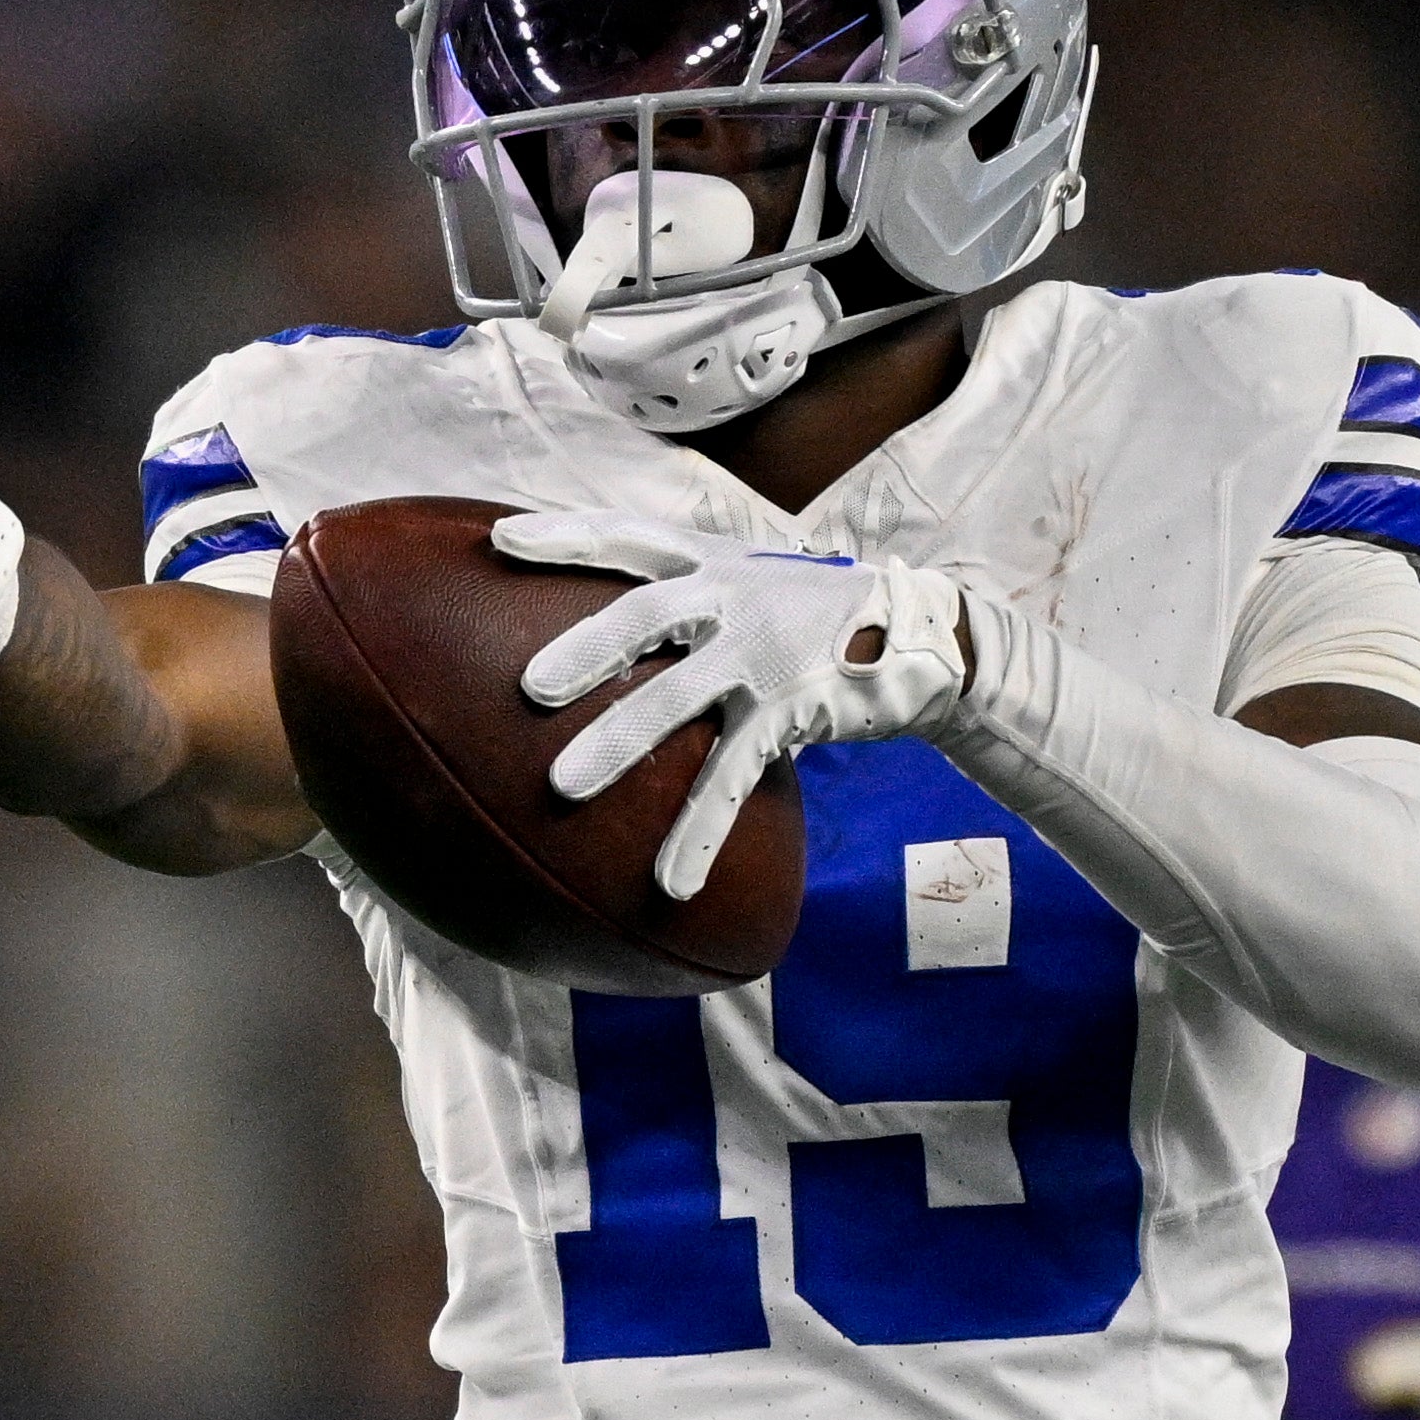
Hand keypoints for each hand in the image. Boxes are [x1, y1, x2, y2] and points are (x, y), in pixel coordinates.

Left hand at [494, 511, 969, 897]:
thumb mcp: (753, 578)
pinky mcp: (789, 713)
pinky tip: (670, 883)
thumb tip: (606, 617)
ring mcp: (761, 657)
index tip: (500, 540)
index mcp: (714, 563)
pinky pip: (732, 779)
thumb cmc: (815, 610)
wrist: (919, 633)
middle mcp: (732, 600)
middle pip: (645, 615)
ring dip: (619, 744)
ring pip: (677, 701)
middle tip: (528, 687)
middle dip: (585, 649)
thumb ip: (688, 590)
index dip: (566, 536)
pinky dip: (700, 832)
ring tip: (562, 788)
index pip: (629, 537)